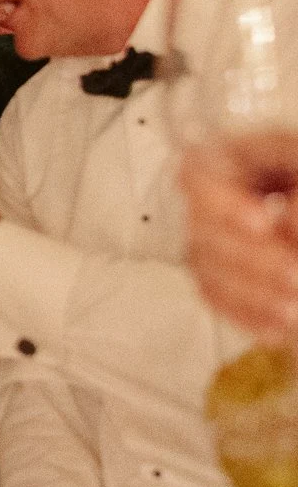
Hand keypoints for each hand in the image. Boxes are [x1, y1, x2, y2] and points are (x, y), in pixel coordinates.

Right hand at [181, 152, 297, 344]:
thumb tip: (289, 220)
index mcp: (235, 159)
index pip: (198, 172)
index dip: (221, 199)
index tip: (263, 221)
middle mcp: (214, 200)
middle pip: (201, 228)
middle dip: (251, 258)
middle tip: (295, 274)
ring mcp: (213, 240)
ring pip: (205, 269)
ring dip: (252, 295)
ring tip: (295, 309)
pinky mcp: (221, 275)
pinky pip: (216, 299)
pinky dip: (248, 317)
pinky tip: (282, 327)